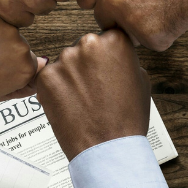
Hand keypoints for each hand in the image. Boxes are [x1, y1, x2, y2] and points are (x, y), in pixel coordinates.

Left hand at [0, 6, 46, 102]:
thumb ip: (25, 85)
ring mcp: (7, 28)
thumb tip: (41, 68)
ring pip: (8, 30)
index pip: (30, 62)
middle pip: (20, 45)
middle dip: (6, 50)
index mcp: (26, 69)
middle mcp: (22, 46)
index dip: (12, 67)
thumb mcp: (0, 94)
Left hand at [36, 29, 149, 160]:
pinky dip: (55, 90)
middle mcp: (88, 44)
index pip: (106, 38)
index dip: (106, 57)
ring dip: (70, 77)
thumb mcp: (141, 80)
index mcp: (114, 41)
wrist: (107, 149)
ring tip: (82, 101)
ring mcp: (64, 60)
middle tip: (94, 90)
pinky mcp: (45, 77)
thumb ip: (124, 60)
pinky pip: (49, 78)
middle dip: (86, 65)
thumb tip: (113, 56)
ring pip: (65, 63)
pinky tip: (69, 105)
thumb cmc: (127, 118)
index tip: (106, 70)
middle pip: (83, 48)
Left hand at [77, 0, 187, 50]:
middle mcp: (111, 0)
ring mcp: (129, 21)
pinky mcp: (150, 37)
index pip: (84, 2)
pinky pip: (149, 42)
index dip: (99, 2)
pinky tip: (169, 15)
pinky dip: (160, 33)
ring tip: (158, 6)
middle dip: (118, 17)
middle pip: (103, 21)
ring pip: (126, 35)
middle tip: (142, 4)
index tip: (109, 3)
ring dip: (138, 28)